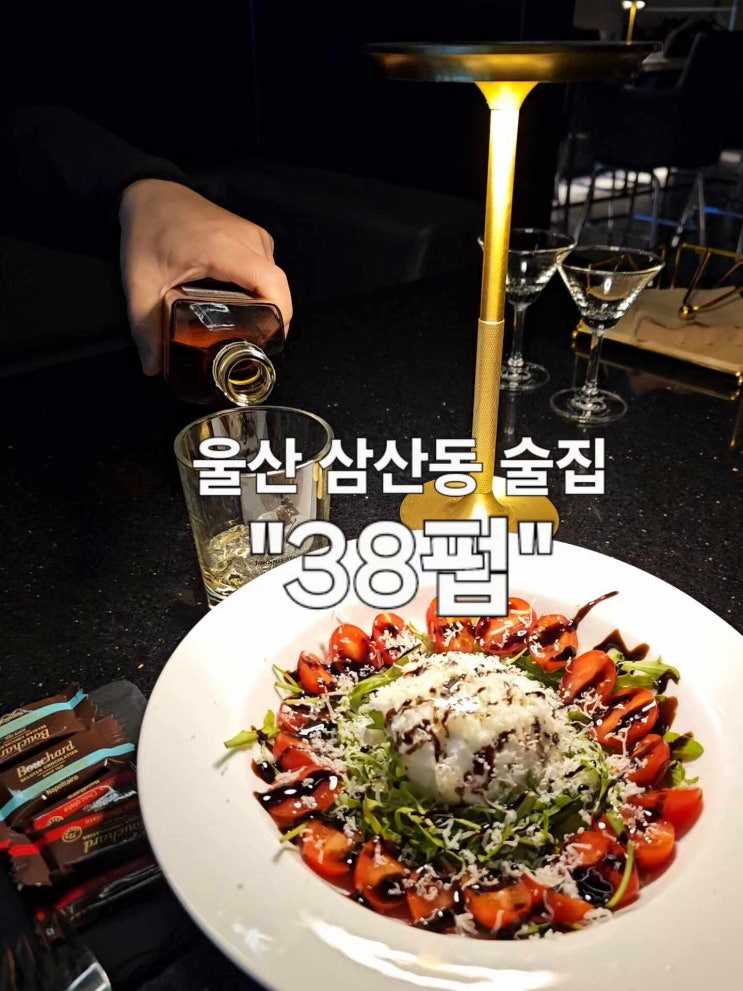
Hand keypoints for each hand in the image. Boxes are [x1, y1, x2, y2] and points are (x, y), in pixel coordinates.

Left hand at [119, 179, 291, 374]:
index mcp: (224, 247)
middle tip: (251, 349)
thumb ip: (146, 327)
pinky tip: (245, 310)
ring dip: (268, 308)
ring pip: (276, 282)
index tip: (264, 344)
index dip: (277, 318)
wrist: (151, 194)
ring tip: (248, 333)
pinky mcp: (256, 238)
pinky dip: (264, 293)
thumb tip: (153, 368)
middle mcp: (248, 238)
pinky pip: (269, 272)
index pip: (271, 285)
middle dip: (272, 322)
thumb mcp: (141, 283)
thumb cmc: (148, 231)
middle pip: (278, 289)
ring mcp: (255, 235)